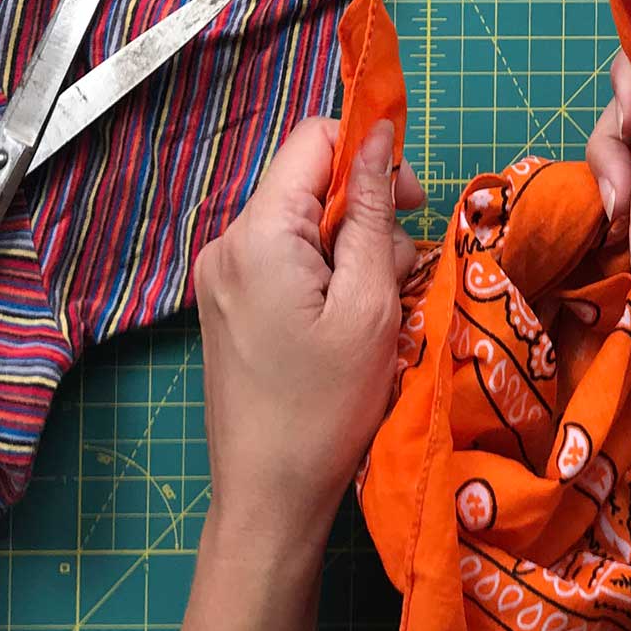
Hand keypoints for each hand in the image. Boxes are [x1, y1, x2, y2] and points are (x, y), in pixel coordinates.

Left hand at [192, 118, 423, 542]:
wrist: (267, 495)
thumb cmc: (325, 408)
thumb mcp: (369, 304)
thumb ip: (373, 211)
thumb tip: (378, 135)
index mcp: (258, 232)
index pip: (314, 137)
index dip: (370, 153)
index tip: (410, 202)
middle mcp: (227, 241)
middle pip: (311, 183)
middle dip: (366, 214)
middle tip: (398, 276)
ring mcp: (221, 275)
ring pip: (305, 224)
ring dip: (352, 252)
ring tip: (373, 316)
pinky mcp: (226, 303)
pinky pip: (286, 259)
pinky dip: (325, 277)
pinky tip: (345, 327)